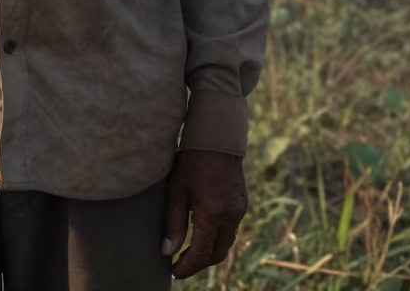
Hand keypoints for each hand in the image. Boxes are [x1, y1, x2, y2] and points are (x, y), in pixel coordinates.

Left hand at [161, 149, 247, 278]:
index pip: (200, 254)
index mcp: (211, 214)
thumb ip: (173, 223)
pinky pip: (230, 230)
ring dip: (209, 252)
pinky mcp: (242, 205)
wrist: (217, 138)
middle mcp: (230, 216)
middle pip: (217, 254)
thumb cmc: (191, 160)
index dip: (187, 267)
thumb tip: (167, 252)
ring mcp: (239, 211)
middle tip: (181, 264)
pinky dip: (217, 238)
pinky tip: (203, 233)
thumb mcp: (176, 190)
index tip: (174, 272)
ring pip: (226, 244)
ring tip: (190, 251)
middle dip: (199, 263)